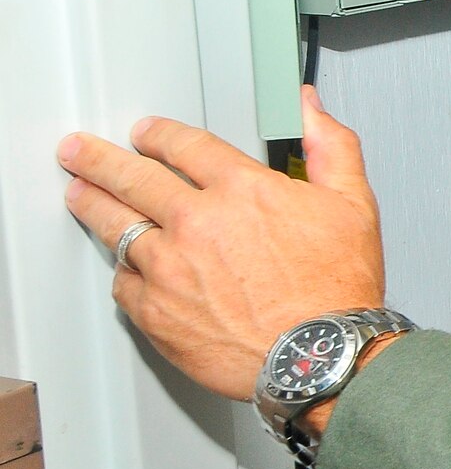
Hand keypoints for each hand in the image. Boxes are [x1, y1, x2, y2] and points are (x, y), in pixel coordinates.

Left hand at [57, 86, 386, 401]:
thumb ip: (331, 147)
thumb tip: (310, 110)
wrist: (319, 358)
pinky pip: (124, 283)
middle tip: (79, 152)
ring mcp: (170, 268)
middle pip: (132, 177)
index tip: (146, 133)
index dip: (159, 134)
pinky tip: (122, 264)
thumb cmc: (337, 291)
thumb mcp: (353, 204)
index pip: (185, 146)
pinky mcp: (156, 312)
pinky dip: (123, 271)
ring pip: (115, 227)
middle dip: (99, 159)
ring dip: (93, 205)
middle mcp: (199, 223)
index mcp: (243, 190)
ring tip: (80, 195)